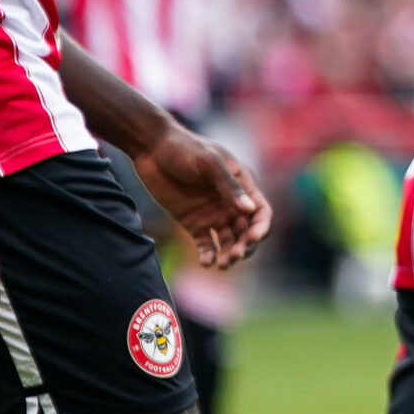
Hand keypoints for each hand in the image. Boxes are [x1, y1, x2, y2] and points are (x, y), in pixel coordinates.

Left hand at [132, 128, 271, 268]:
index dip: (260, 229)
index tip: (250, 240)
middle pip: (247, 231)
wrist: (152, 149)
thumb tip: (250, 209)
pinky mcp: (194, 223)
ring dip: (230, 254)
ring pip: (229, 242)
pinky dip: (209, 255)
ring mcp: (213, 214)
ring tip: (222, 264)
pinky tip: (206, 262)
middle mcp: (231, 203)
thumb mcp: (208, 163)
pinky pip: (206, 245)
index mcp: (242, 185)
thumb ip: (228, 186)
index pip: (261, 212)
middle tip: (233, 257)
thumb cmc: (184, 149)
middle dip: (245, 246)